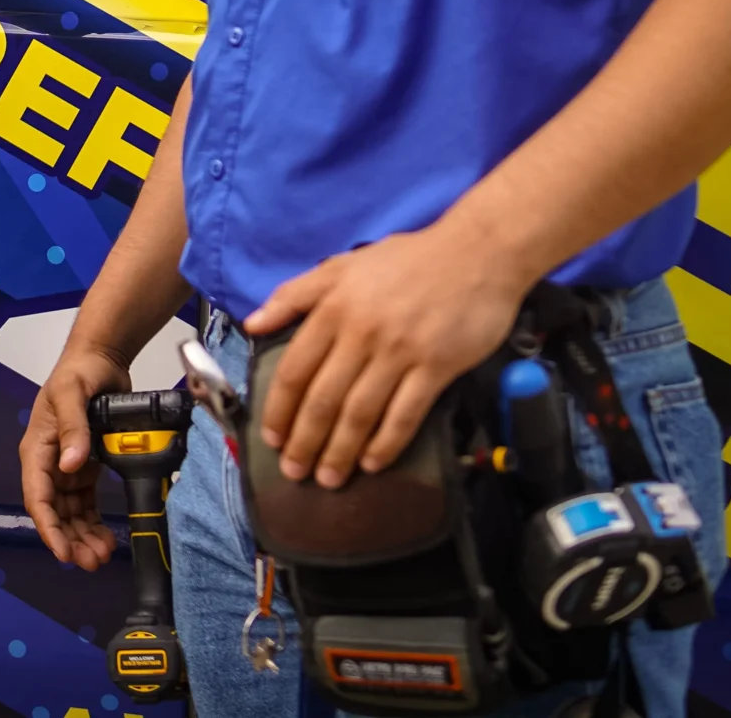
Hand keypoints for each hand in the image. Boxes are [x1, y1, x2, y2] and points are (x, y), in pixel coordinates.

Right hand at [20, 345, 130, 570]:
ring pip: (71, 513)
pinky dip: (94, 521)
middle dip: (69, 540)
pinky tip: (105, 536)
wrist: (100, 359)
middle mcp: (50, 463)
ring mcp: (67, 466)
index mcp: (37, 449)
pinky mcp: (86, 466)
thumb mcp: (71, 395)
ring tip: (101, 555)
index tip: (63, 552)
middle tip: (90, 561)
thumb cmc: (79, 372)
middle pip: (55, 512)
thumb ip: (72, 428)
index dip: (49, 528)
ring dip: (83, 536)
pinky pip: (87, 503)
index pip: (38, 497)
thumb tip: (71, 466)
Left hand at [242, 222, 534, 487]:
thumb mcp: (342, 266)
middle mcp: (361, 333)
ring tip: (328, 478)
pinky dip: (386, 444)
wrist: (477, 252)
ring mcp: (400, 352)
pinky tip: (373, 464)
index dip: (279, 410)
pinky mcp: (437, 367)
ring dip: (340, 452)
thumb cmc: (407, 260)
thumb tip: (252, 324)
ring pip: (360, 413)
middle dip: (304, 442)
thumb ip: (294, 295)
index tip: (272, 438)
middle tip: (294, 473)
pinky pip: (405, 414)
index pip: (295, 370)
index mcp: (333, 309)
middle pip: (323, 399)